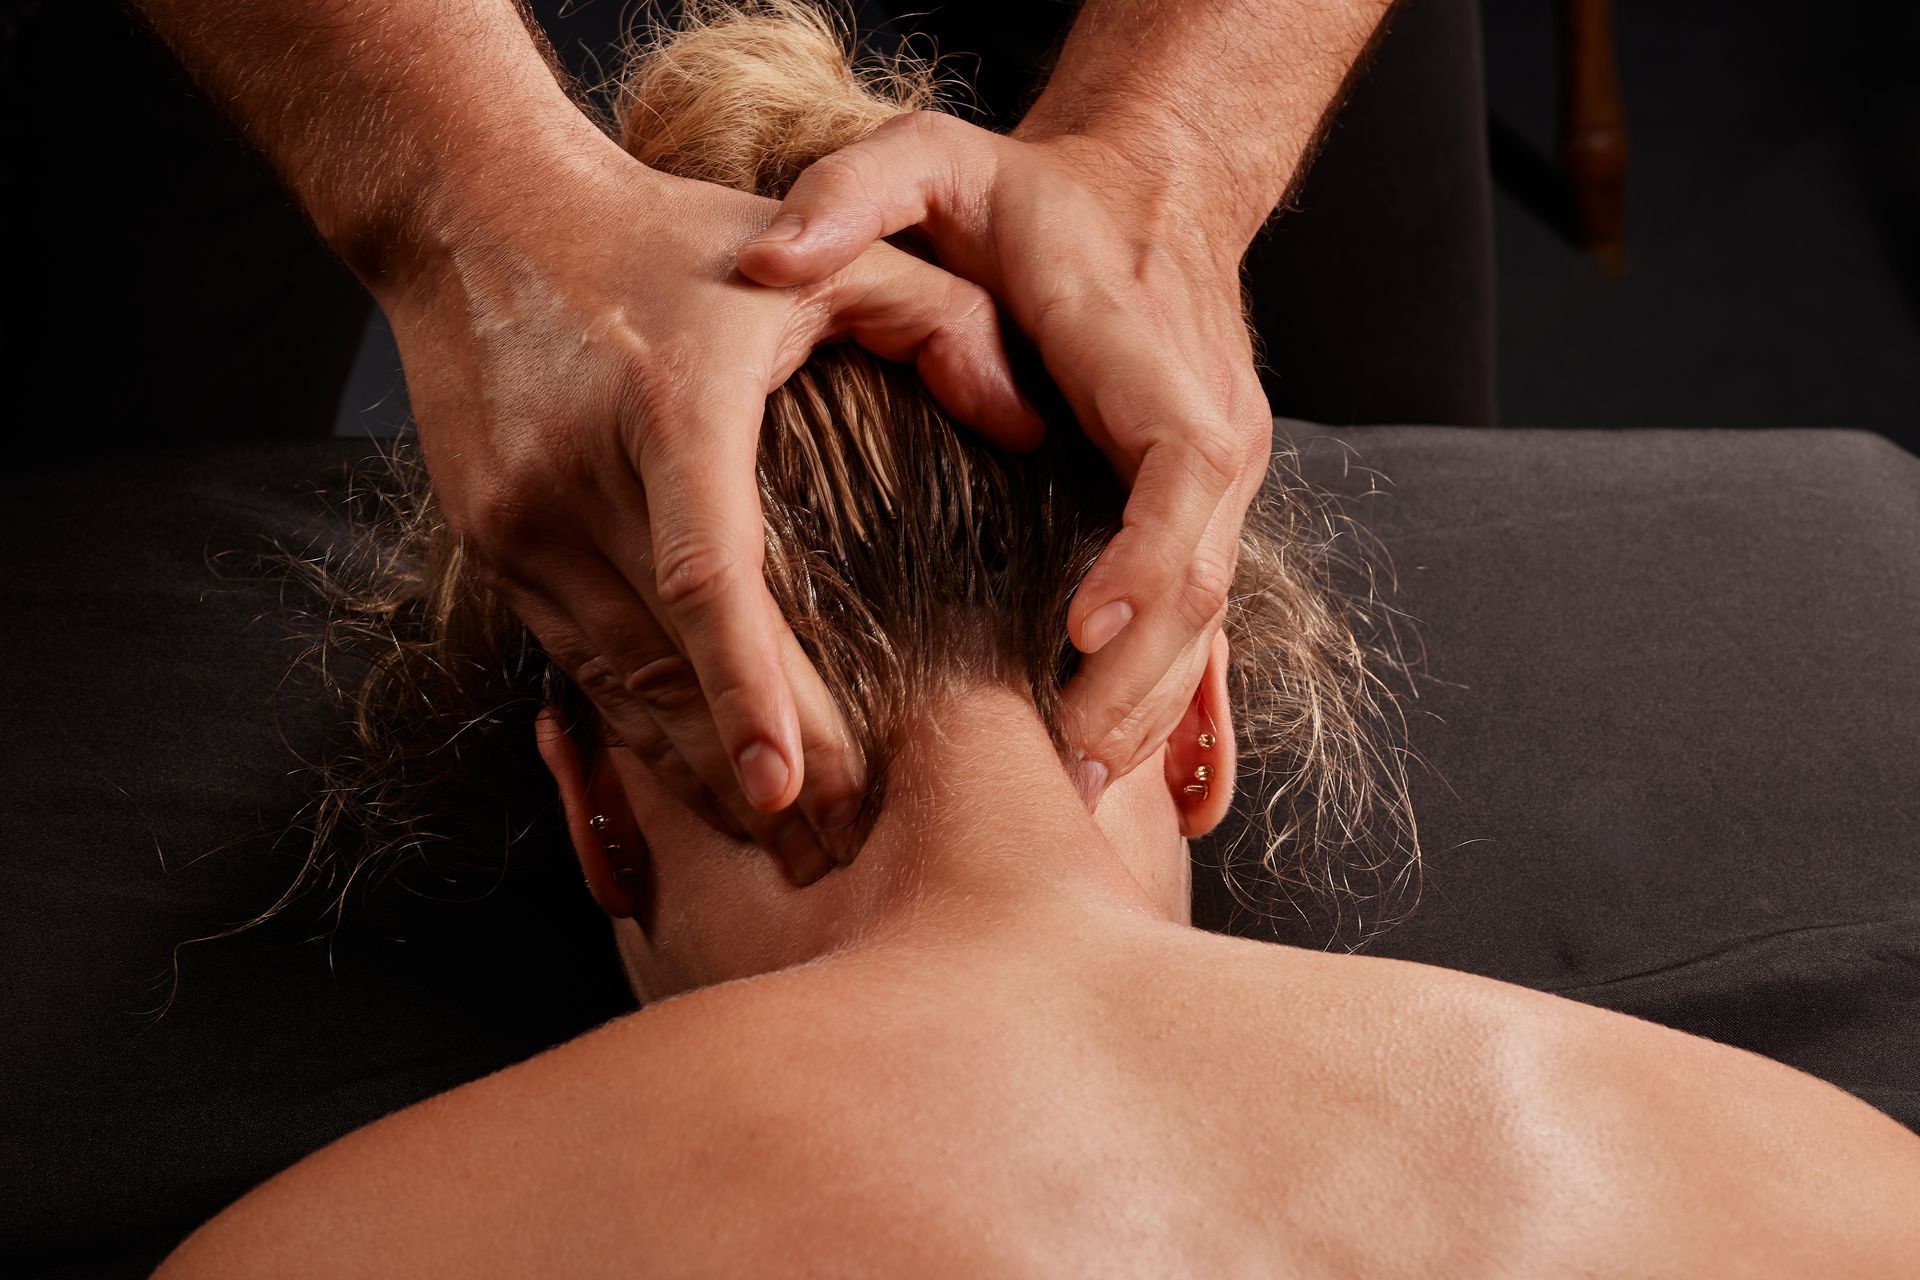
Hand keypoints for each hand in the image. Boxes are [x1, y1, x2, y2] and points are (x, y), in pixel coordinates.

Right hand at [379, 126, 1040, 880]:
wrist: (474, 214)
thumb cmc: (667, 235)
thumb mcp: (818, 252)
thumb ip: (939, 319)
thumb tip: (1028, 421)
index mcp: (670, 406)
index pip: (709, 575)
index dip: (751, 689)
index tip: (791, 787)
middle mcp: (581, 475)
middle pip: (667, 659)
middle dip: (747, 763)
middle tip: (831, 846)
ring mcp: (519, 518)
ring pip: (614, 682)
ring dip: (690, 764)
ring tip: (777, 835)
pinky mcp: (490, 542)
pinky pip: (572, 662)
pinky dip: (638, 722)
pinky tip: (699, 764)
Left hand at [736, 112, 1273, 796]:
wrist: (1152, 188)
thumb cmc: (1032, 194)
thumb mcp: (932, 159)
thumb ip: (853, 193)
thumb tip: (768, 259)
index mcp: (1150, 355)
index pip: (1178, 465)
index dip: (1140, 555)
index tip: (1080, 632)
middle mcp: (1211, 428)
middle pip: (1203, 577)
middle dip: (1138, 681)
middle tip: (1055, 769)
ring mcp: (1221, 482)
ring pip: (1210, 620)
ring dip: (1149, 713)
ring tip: (1070, 795)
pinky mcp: (1205, 514)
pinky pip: (1207, 625)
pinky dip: (1181, 706)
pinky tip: (1144, 782)